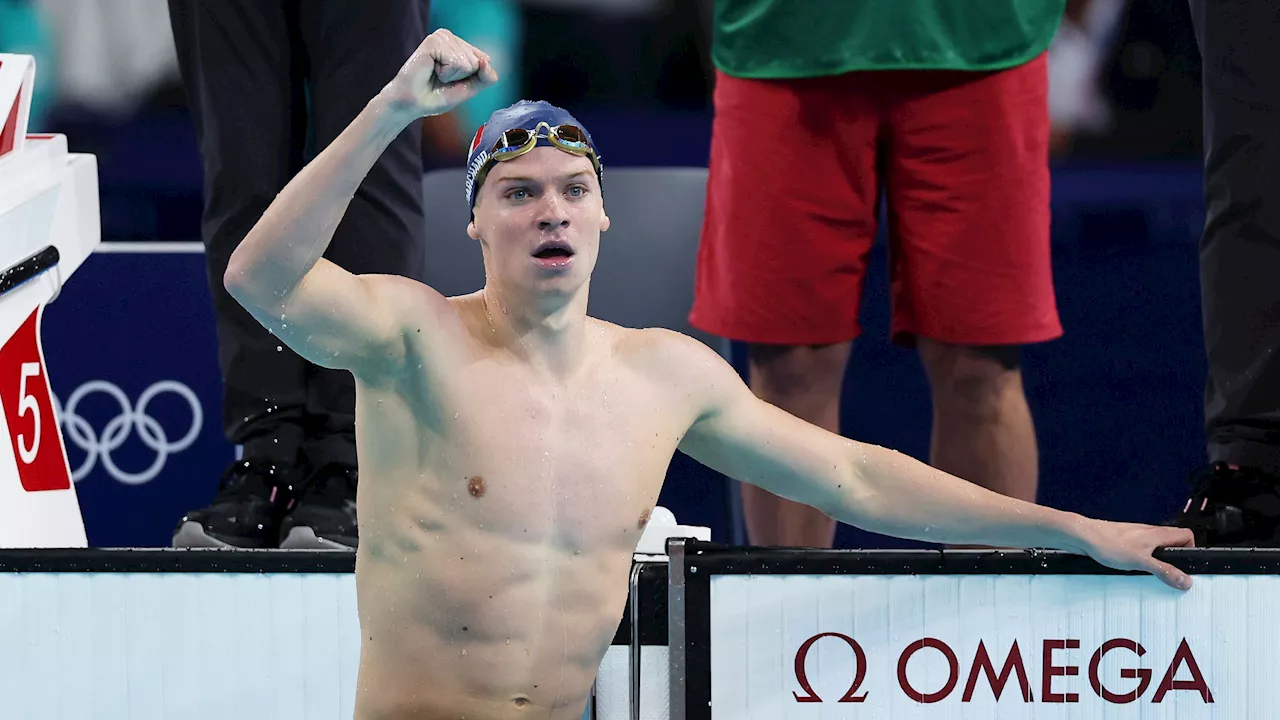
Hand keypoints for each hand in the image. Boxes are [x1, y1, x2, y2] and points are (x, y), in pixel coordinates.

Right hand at [384, 29, 498, 118]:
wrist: (412, 103)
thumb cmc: (436, 95)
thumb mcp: (469, 88)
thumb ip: (485, 77)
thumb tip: (486, 61)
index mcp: (459, 45)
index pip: (485, 60)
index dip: (472, 77)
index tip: (452, 81)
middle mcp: (451, 38)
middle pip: (478, 61)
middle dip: (461, 76)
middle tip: (441, 78)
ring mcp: (442, 38)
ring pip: (468, 62)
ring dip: (452, 75)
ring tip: (436, 74)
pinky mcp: (434, 41)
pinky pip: (456, 61)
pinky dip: (446, 72)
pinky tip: (432, 70)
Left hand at [1078, 520, 1195, 590]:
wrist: (1084, 536)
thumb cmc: (1109, 544)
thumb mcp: (1141, 561)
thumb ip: (1164, 571)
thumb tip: (1186, 580)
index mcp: (1158, 534)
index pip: (1186, 536)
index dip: (1191, 550)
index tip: (1188, 566)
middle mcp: (1149, 532)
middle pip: (1173, 542)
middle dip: (1175, 559)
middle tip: (1172, 574)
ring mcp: (1137, 535)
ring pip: (1157, 547)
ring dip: (1159, 560)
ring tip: (1154, 574)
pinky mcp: (1125, 540)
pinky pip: (1142, 549)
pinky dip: (1144, 559)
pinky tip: (1136, 568)